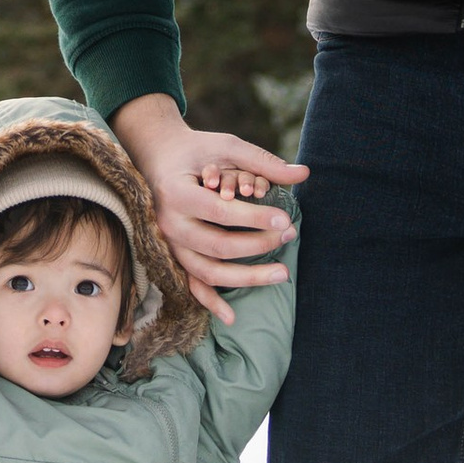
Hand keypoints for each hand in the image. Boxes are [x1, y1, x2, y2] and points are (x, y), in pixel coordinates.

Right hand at [112, 94, 300, 325]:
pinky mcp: (174, 255)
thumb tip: (305, 173)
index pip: (219, 212)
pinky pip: (191, 284)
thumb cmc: (195, 151)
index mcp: (176, 194)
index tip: (284, 218)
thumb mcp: (226, 146)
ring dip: (245, 278)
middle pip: (216, 246)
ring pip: (206, 271)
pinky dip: (210, 303)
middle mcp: (168, 224)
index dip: (254, 219)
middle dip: (257, 245)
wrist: (158, 157)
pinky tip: (232, 317)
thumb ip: (263, 161)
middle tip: (289, 235)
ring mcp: (169, 244)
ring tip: (282, 273)